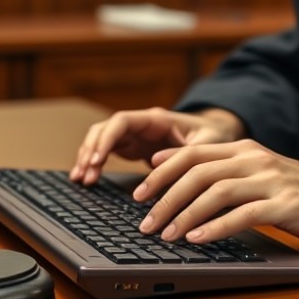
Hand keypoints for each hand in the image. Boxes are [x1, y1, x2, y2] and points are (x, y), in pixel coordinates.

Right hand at [70, 107, 244, 184]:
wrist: (217, 135)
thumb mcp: (208, 143)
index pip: (121, 121)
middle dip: (91, 150)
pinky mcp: (133, 148)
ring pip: (101, 140)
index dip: (107, 139)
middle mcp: (141, 125)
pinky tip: (86, 179)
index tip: (97, 159)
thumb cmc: (214, 136)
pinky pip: (107, 152)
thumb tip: (158, 163)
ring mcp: (135, 136)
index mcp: (156, 119)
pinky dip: (94, 164)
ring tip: (81, 180)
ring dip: (88, 158)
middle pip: (104, 129)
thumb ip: (187, 152)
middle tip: (86, 175)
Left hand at [135, 140, 298, 244]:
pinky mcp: (287, 205)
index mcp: (246, 149)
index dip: (162, 172)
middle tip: (144, 221)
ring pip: (216, 191)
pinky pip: (243, 214)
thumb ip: (222, 170)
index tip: (138, 193)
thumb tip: (173, 170)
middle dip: (165, 197)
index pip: (193, 153)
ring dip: (185, 214)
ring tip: (164, 235)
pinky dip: (215, 227)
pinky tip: (197, 239)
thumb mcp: (258, 174)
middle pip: (198, 172)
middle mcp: (256, 159)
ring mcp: (272, 180)